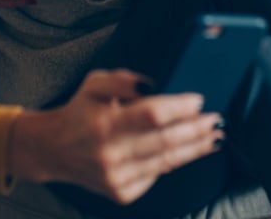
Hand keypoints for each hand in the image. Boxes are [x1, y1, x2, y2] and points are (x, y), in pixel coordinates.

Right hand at [8, 69, 222, 204]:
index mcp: (104, 124)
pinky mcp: (122, 192)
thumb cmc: (79, 112)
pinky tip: (189, 150)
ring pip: (168, 162)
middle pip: (167, 141)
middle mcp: (111, 154)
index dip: (179, 107)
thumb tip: (157, 85)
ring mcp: (117, 177)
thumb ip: (124, 79)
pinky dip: (174, 161)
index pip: (152, 115)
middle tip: (216, 119)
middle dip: (197, 129)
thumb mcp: (94, 83)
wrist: (54, 150)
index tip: (198, 100)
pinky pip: (157, 175)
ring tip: (214, 136)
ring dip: (195, 148)